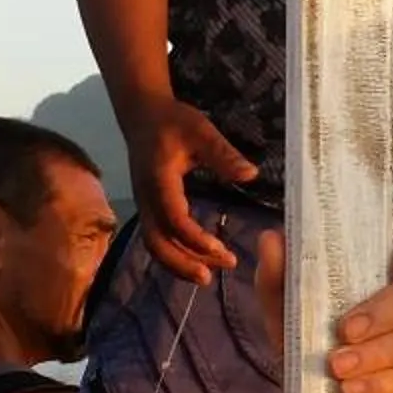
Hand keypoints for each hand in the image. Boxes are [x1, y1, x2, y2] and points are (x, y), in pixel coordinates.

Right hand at [123, 95, 257, 283]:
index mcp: (158, 180)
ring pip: (156, 244)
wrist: (142, 116)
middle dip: (182, 262)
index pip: (173, 217)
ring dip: (180, 262)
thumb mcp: (201, 131)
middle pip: (157, 242)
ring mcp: (145, 205)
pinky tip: (199, 259)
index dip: (194, 237)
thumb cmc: (172, 121)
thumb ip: (224, 154)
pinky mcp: (149, 208)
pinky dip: (176, 253)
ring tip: (210, 273)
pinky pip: (158, 238)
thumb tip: (250, 175)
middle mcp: (147, 198)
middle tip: (211, 276)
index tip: (219, 248)